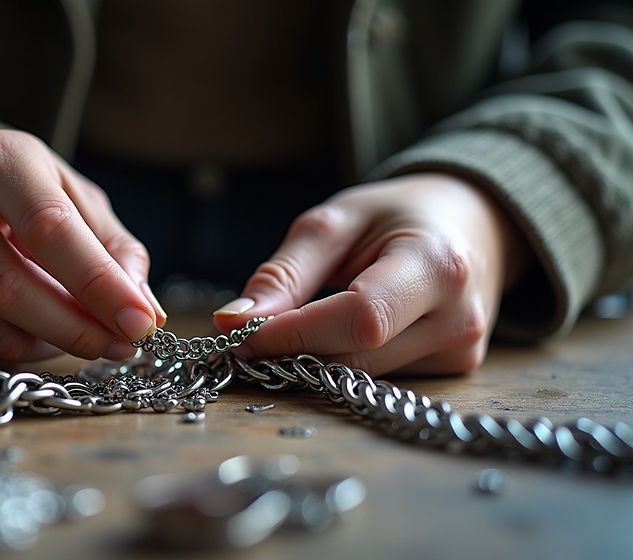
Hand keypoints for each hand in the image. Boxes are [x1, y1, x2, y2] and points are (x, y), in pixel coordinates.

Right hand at [0, 130, 164, 370]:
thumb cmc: (29, 205)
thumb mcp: (80, 206)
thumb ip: (117, 252)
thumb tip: (144, 312)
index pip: (49, 228)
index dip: (98, 283)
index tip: (139, 322)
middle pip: (9, 286)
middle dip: (76, 328)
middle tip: (119, 346)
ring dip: (46, 345)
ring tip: (73, 332)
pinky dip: (9, 356)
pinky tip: (26, 334)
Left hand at [213, 173, 528, 375]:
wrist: (473, 222)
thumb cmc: (399, 214)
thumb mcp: (336, 222)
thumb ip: (286, 273)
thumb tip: (234, 322)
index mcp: (437, 264)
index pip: (360, 318)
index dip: (294, 332)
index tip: (238, 331)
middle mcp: (459, 317)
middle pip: (357, 355)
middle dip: (292, 350)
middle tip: (247, 333)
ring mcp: (461, 351)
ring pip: (362, 374)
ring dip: (314, 358)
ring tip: (292, 325)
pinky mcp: (453, 369)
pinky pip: (378, 375)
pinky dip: (343, 358)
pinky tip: (336, 332)